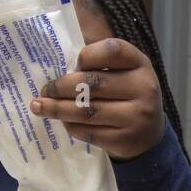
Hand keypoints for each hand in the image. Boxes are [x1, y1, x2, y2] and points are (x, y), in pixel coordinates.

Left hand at [29, 37, 165, 160]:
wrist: (150, 136)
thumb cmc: (128, 96)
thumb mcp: (125, 73)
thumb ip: (100, 63)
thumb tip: (56, 65)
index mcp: (141, 64)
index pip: (112, 50)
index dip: (87, 55)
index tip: (74, 65)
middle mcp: (143, 88)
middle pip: (93, 83)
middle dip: (61, 86)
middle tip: (45, 90)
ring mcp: (136, 117)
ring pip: (87, 111)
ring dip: (58, 109)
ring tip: (39, 106)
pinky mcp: (125, 140)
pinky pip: (89, 132)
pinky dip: (71, 127)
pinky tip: (62, 122)